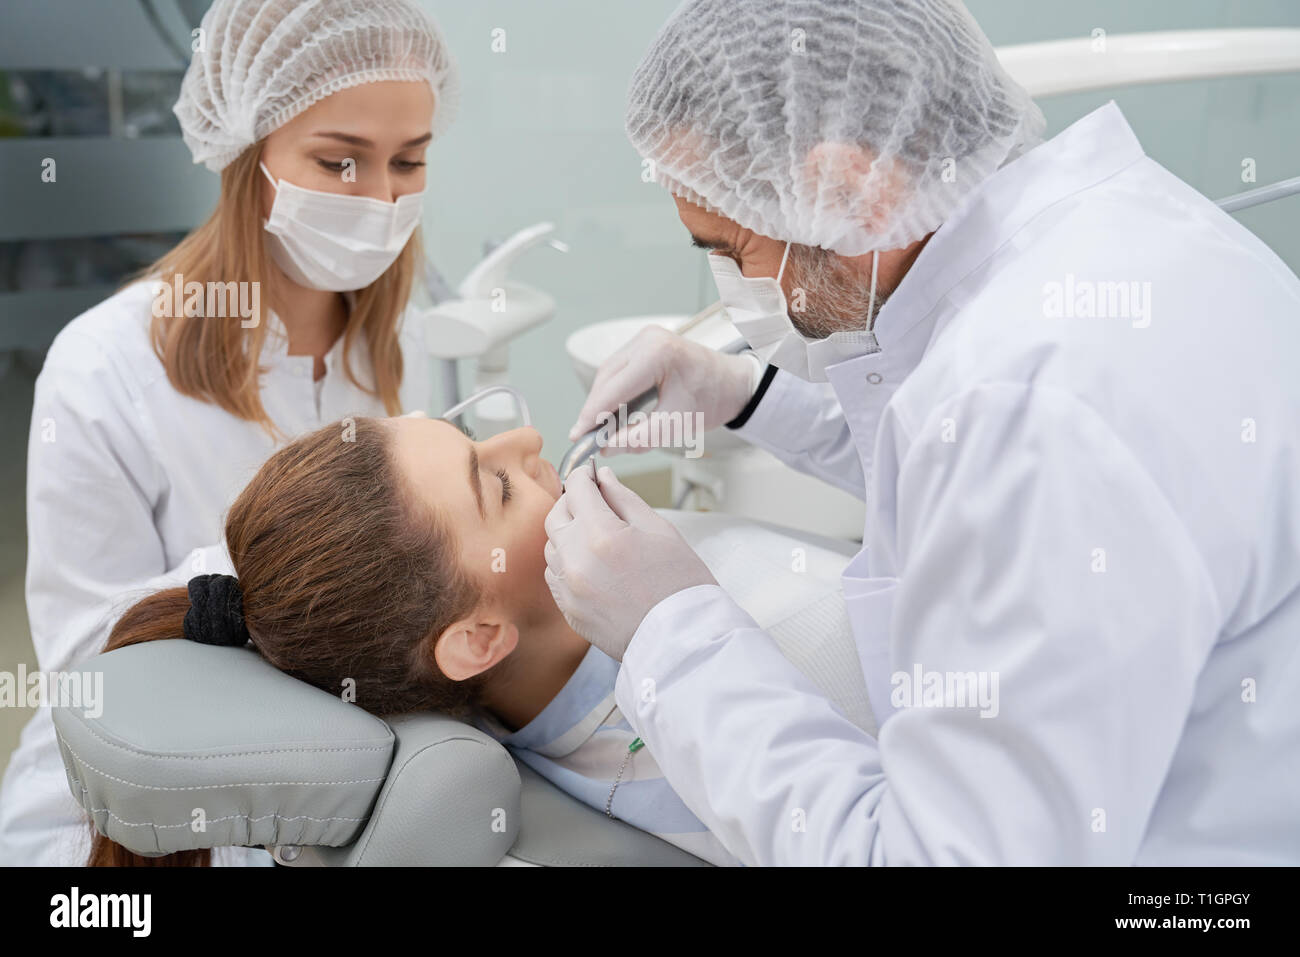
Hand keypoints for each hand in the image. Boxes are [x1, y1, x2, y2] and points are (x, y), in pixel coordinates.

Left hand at [543, 463, 716, 659]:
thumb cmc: (680, 583)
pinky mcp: (568, 609)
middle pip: (556, 515)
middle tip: (593, 501)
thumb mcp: (659, 529)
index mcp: (601, 534)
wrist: (682, 637)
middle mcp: (576, 559)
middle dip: (572, 502)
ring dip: (568, 533)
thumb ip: (624, 498)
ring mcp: (568, 587)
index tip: (591, 475)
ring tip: (595, 535)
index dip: (585, 476)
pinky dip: (566, 562)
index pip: (577, 489)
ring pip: (552, 546)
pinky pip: (555, 575)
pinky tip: (590, 563)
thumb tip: (602, 478)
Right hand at [568, 325, 761, 453]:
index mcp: (657, 354)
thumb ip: (638, 438)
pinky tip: (611, 412)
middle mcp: (647, 339)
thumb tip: (605, 447)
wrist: (734, 383)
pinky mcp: (645, 343)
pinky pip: (618, 369)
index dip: (592, 415)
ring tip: (597, 429)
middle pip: (606, 378)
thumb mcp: (675, 425)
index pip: (614, 388)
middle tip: (584, 438)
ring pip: (608, 373)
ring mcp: (645, 338)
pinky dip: (612, 391)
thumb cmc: (712, 400)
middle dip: (594, 409)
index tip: (577, 436)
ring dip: (601, 401)